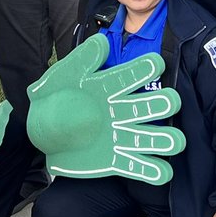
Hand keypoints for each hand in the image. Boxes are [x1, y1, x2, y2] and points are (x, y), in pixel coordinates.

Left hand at [27, 33, 186, 183]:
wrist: (41, 129)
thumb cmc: (56, 94)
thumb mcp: (65, 73)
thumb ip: (83, 58)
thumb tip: (102, 43)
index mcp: (112, 86)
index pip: (135, 74)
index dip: (147, 68)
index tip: (156, 65)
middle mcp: (123, 109)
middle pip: (152, 105)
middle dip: (165, 103)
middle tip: (170, 103)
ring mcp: (122, 135)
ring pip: (153, 137)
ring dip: (165, 138)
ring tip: (174, 142)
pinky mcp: (116, 159)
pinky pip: (138, 167)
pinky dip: (153, 171)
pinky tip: (164, 173)